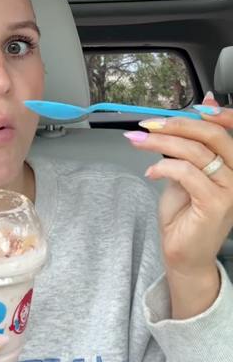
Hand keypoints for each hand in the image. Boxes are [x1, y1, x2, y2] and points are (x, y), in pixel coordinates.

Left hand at [125, 92, 232, 317]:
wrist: (184, 254)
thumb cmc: (184, 215)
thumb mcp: (185, 173)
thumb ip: (188, 148)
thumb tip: (193, 115)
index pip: (232, 132)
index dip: (219, 114)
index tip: (194, 107)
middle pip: (213, 136)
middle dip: (178, 125)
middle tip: (150, 124)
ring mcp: (230, 191)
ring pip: (195, 153)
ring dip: (161, 143)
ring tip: (138, 141)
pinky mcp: (216, 204)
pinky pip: (187, 174)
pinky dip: (164, 168)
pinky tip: (151, 173)